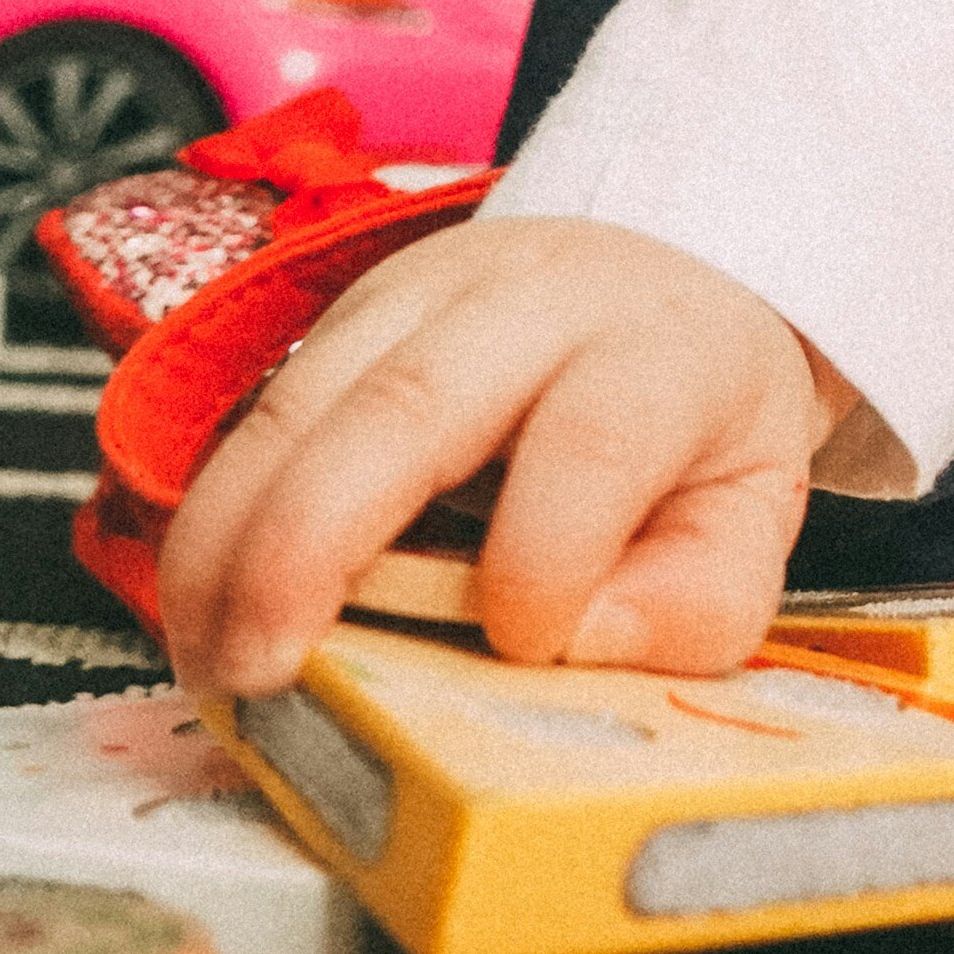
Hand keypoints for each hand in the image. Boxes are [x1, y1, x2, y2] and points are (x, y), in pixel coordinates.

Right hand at [153, 216, 853, 702]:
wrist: (657, 281)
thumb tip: (575, 644)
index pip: (596, 441)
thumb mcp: (749, 509)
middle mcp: (526, 301)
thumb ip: (697, 599)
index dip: (546, 557)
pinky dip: (215, 523)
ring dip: (228, 544)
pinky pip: (252, 417)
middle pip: (407, 401)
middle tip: (262, 672)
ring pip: (294, 401)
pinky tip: (204, 612)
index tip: (517, 647)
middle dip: (311, 547)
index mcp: (655, 347)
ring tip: (209, 664)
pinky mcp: (336, 319)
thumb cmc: (690, 419)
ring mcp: (414, 295)